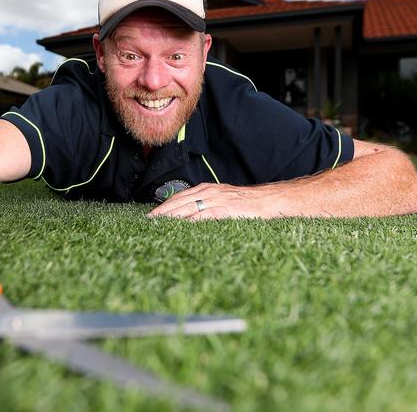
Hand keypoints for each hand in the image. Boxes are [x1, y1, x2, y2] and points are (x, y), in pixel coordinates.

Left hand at [148, 182, 284, 219]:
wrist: (268, 200)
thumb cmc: (246, 202)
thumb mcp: (222, 200)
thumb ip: (206, 206)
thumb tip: (189, 218)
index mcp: (206, 189)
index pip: (179, 197)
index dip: (164, 207)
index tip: (151, 216)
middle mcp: (208, 192)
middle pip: (179, 201)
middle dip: (162, 212)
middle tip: (148, 221)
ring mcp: (216, 200)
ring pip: (188, 207)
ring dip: (171, 216)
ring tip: (158, 225)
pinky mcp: (225, 210)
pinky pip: (204, 215)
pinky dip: (191, 221)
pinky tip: (181, 227)